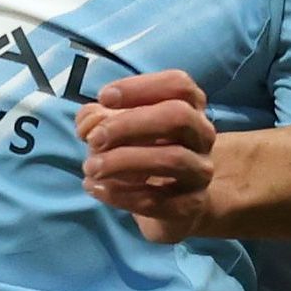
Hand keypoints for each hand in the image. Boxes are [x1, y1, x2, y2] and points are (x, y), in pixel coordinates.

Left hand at [79, 70, 217, 243]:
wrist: (172, 205)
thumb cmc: (144, 154)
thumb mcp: (120, 131)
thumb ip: (99, 119)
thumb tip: (88, 124)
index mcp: (190, 107)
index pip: (178, 84)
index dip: (141, 86)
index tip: (104, 97)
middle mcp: (202, 136)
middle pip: (178, 116)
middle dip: (130, 124)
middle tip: (94, 138)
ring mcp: (200, 172)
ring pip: (172, 159)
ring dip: (123, 161)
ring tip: (90, 167)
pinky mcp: (190, 206)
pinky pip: (158, 200)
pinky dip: (121, 194)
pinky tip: (96, 188)